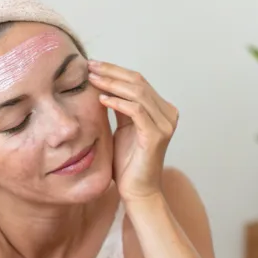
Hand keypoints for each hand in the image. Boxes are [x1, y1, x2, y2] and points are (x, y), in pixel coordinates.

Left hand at [88, 60, 178, 202]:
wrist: (137, 191)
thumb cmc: (128, 163)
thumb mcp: (122, 128)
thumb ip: (120, 107)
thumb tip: (105, 84)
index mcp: (161, 110)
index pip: (137, 81)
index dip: (115, 70)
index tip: (93, 66)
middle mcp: (167, 114)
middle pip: (138, 82)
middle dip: (112, 72)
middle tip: (90, 66)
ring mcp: (165, 124)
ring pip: (137, 92)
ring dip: (112, 83)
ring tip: (92, 80)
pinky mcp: (157, 135)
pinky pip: (136, 111)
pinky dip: (117, 102)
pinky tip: (101, 99)